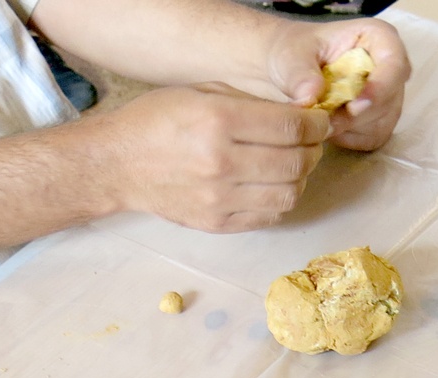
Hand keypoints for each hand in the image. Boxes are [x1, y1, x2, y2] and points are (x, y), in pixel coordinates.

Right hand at [87, 84, 329, 232]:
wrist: (118, 164)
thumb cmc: (158, 121)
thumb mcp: (202, 93)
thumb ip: (251, 103)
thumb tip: (300, 116)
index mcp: (218, 121)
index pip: (291, 128)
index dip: (316, 125)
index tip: (320, 122)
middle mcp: (221, 162)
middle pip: (295, 163)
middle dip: (313, 150)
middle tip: (311, 144)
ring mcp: (219, 198)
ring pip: (289, 194)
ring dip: (301, 178)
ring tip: (294, 165)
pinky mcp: (218, 223)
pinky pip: (269, 216)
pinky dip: (281, 200)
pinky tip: (274, 185)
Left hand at [266, 18, 409, 151]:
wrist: (285, 70)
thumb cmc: (293, 53)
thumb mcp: (291, 55)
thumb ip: (300, 74)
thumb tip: (311, 96)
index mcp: (378, 38)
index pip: (395, 65)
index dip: (380, 88)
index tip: (353, 106)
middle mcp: (389, 68)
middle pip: (389, 100)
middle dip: (357, 116)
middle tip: (324, 120)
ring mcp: (387, 97)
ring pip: (382, 123)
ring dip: (350, 129)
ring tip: (320, 120)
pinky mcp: (379, 121)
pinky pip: (373, 138)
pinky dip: (349, 138)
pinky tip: (328, 127)